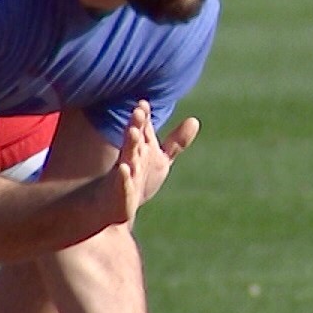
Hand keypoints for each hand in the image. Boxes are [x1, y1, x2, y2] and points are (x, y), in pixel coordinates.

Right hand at [95, 101, 197, 228]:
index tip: (144, 102)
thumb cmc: (138, 180)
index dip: (143, 116)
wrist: (117, 210)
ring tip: (133, 132)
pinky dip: (123, 177)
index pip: (142, 127)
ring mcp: (126, 175)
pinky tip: (124, 169)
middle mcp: (132, 158)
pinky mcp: (122, 193)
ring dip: (130, 144)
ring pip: (128, 157)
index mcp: (140, 148)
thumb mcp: (160, 160)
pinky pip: (122, 184)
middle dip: (136, 124)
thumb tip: (194, 120)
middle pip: (134, 138)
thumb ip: (175, 142)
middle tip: (138, 110)